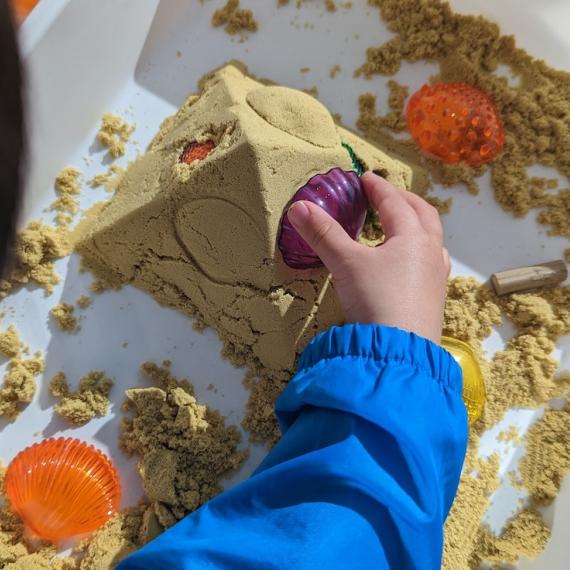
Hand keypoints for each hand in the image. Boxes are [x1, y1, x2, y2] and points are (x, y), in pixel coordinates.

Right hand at [287, 172, 449, 343]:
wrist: (399, 351)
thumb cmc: (376, 300)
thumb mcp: (345, 264)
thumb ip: (323, 234)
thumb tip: (298, 207)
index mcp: (412, 237)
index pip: (394, 202)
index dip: (378, 188)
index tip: (365, 178)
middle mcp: (431, 252)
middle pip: (423, 214)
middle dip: (404, 200)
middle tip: (387, 195)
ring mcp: (437, 276)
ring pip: (434, 240)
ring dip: (419, 225)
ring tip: (404, 225)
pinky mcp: (435, 298)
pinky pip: (434, 263)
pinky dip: (422, 252)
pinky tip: (412, 264)